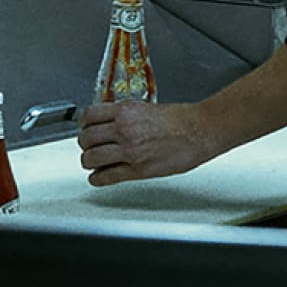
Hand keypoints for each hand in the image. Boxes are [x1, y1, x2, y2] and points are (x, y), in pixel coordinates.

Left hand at [78, 101, 213, 186]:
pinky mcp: (137, 170)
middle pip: (86, 139)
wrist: (201, 130)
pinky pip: (106, 177)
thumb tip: (112, 123)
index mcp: (127, 111)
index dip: (85, 124)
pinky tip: (99, 177)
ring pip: (91, 159)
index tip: (86, 127)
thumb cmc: (182, 118)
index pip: (89, 116)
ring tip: (94, 161)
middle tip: (89, 146)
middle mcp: (124, 130)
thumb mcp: (148, 107)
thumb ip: (127, 116)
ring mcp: (129, 151)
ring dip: (89, 161)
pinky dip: (97, 179)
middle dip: (85, 144)